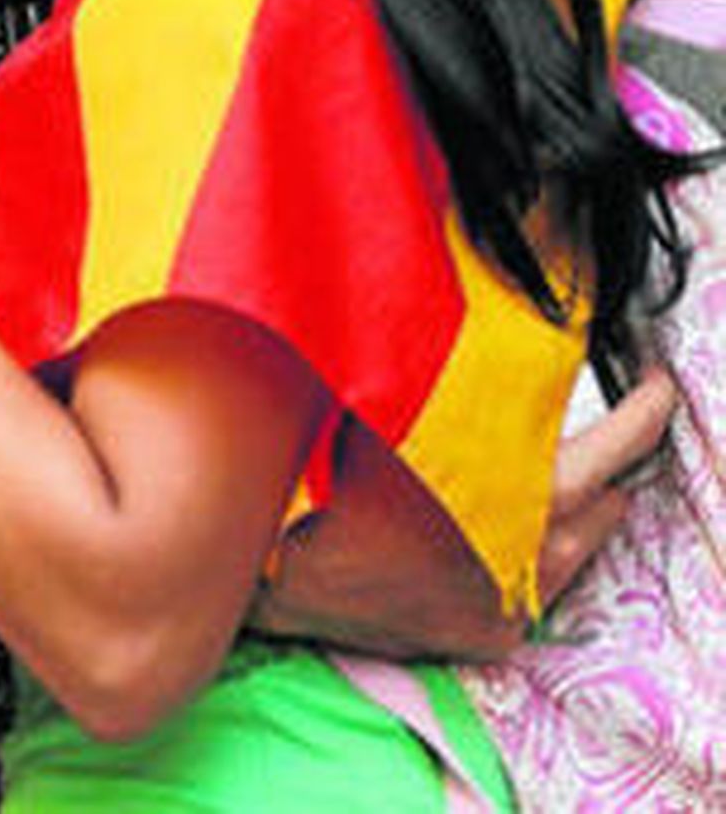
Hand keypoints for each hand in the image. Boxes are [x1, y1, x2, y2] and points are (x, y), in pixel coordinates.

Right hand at [250, 364, 677, 660]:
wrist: (266, 556)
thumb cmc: (324, 462)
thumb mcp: (386, 390)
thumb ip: (440, 359)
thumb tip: (468, 292)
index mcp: (515, 489)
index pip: (617, 446)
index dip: (644, 410)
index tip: (656, 385)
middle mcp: (527, 552)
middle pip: (607, 498)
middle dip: (612, 458)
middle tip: (615, 417)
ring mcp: (508, 599)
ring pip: (582, 547)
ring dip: (583, 505)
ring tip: (569, 468)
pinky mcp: (485, 631)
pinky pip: (541, 584)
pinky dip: (543, 549)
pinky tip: (520, 522)